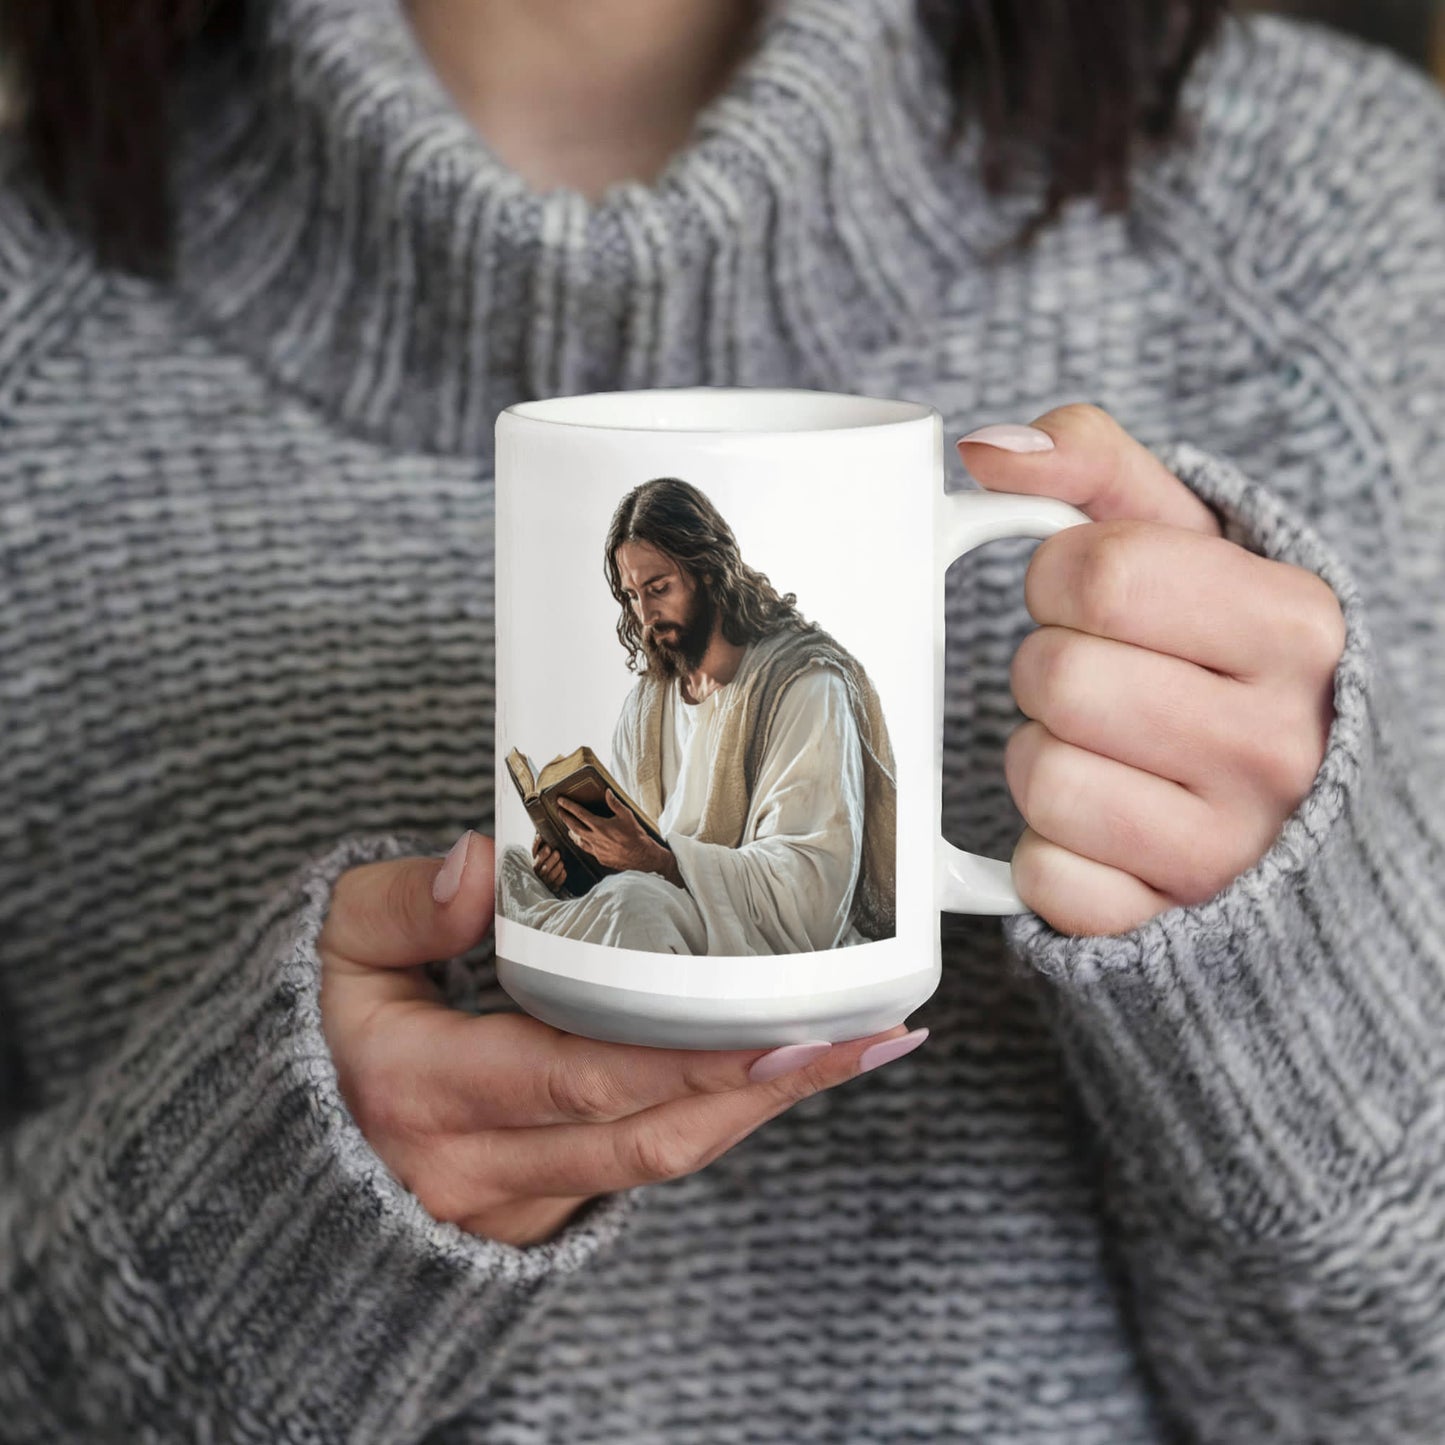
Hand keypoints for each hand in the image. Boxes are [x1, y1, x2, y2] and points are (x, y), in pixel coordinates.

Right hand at [320, 832, 914, 1245]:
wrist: (282, 1146)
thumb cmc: (314, 1030)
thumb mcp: (332, 948)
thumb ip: (401, 905)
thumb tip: (481, 864)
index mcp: (425, 1093)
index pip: (585, 1079)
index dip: (694, 1056)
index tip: (787, 1022)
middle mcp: (475, 1168)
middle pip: (650, 1133)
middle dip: (766, 1083)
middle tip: (864, 1034)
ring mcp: (509, 1202)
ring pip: (658, 1161)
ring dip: (756, 1104)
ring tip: (847, 1049)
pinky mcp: (534, 1208)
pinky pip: (639, 1167)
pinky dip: (710, 1117)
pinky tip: (770, 1068)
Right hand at [531, 832, 565, 890]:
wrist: (552, 883)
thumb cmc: (550, 863)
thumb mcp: (546, 853)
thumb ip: (545, 843)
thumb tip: (544, 827)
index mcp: (535, 859)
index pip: (533, 850)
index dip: (536, 843)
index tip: (541, 836)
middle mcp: (537, 870)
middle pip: (539, 863)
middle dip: (546, 856)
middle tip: (555, 851)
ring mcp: (545, 880)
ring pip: (548, 873)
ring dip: (555, 866)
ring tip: (561, 861)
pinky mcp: (553, 886)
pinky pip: (557, 882)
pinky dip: (561, 876)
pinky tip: (564, 871)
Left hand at [557, 790, 673, 877]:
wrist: (641, 856)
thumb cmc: (635, 835)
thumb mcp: (627, 815)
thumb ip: (614, 803)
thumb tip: (607, 792)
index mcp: (600, 826)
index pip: (579, 813)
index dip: (568, 806)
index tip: (560, 801)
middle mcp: (595, 838)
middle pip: (574, 827)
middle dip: (565, 818)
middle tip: (559, 812)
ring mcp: (596, 850)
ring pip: (578, 840)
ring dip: (572, 833)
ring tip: (569, 828)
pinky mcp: (600, 858)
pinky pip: (588, 850)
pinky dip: (584, 844)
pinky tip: (585, 842)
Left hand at [958, 404, 1344, 936]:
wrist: (1286, 812)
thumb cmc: (1214, 659)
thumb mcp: (1186, 544)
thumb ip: (1096, 469)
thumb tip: (987, 449)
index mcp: (1295, 627)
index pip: (1101, 568)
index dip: (1059, 577)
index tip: (1088, 598)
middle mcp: (1279, 743)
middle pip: (1057, 674)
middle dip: (1045, 668)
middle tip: (1092, 681)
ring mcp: (1228, 848)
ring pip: (1040, 774)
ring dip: (1039, 757)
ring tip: (1098, 752)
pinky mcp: (1166, 923)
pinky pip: (1040, 875)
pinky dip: (1045, 849)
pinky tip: (1100, 830)